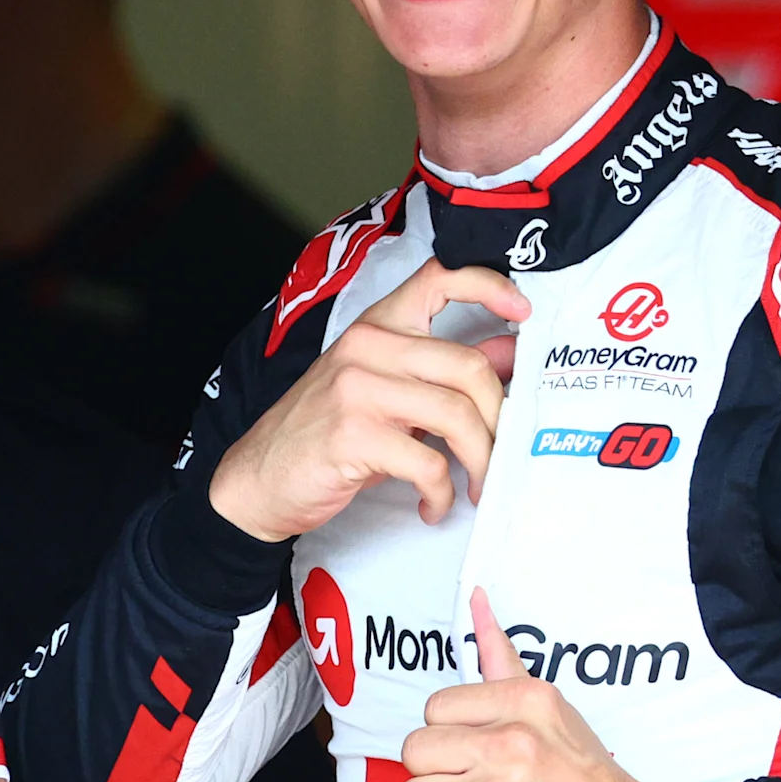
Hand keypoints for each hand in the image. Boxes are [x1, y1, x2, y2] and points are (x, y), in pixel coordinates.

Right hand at [210, 259, 526, 542]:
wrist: (256, 480)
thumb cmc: (323, 435)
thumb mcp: (385, 393)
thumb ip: (440, 372)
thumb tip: (507, 355)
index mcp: (377, 326)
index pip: (439, 277)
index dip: (489, 285)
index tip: (524, 311)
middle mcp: (368, 347)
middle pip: (468, 366)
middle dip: (498, 419)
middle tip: (500, 454)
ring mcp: (358, 388)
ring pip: (457, 415)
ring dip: (479, 462)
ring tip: (476, 486)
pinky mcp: (353, 434)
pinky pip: (428, 462)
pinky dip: (441, 492)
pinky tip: (432, 504)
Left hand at [399, 589, 659, 781]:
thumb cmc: (585, 778)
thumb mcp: (552, 709)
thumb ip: (502, 660)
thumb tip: (475, 598)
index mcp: (524, 701)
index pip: (435, 707)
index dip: (450, 733)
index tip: (477, 748)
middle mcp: (507, 743)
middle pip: (415, 750)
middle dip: (437, 771)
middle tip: (474, 781)